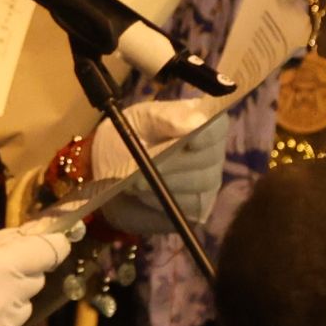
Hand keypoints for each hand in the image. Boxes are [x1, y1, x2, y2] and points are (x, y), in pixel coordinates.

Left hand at [93, 100, 227, 234]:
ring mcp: (207, 181)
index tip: (188, 141)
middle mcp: (211, 152)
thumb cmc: (128, 137)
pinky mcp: (198, 208)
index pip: (216, 127)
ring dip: (165, 181)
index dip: (206, 135)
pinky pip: (189, 206)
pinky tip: (144, 193)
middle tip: (145, 163)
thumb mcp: (138, 119)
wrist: (109, 171)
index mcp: (200, 122)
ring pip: (200, 183)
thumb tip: (196, 122)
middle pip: (210, 158)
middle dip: (176, 162)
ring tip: (137, 179)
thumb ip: (164, 117)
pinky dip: (162, 199)